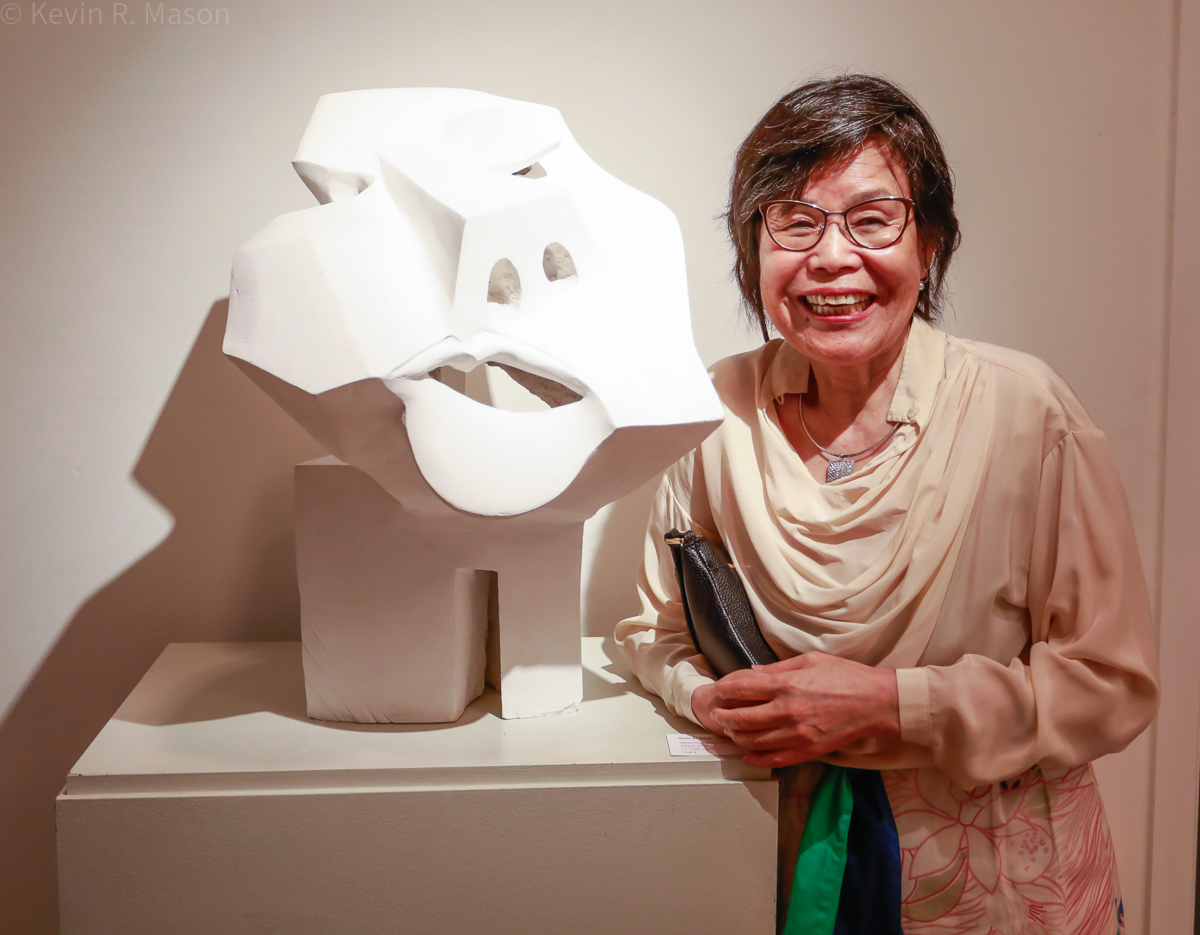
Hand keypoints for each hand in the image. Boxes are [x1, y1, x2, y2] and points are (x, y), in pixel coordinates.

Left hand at [704, 652, 900, 768]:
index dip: (725, 690)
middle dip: (724, 717)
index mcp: (786, 685)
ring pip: (755, 741)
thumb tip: (753, 673)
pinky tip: (747, 756)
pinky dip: (757, 759)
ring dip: (737, 737)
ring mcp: (797, 734)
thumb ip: (778, 668)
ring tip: (730, 731)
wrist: (876, 703)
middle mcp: (787, 711)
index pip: (743, 689)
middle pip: (742, 719)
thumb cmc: (846, 676)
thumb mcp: (810, 660)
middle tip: (717, 715)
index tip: (718, 691)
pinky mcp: (808, 750)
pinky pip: (775, 759)